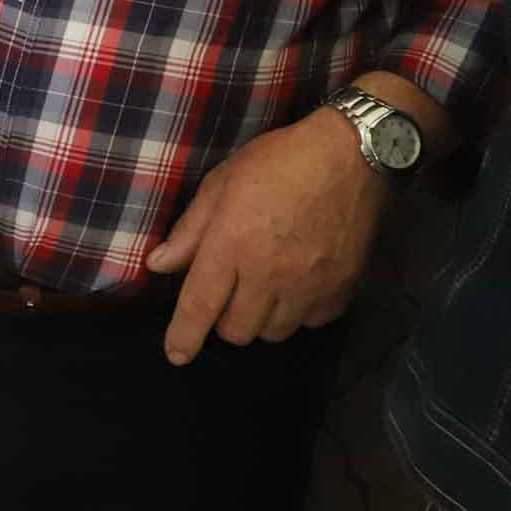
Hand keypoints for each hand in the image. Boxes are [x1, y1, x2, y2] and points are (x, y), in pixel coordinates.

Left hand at [148, 106, 389, 365]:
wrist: (351, 156)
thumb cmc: (279, 162)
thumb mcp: (222, 182)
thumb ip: (190, 230)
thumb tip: (159, 265)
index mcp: (232, 246)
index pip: (200, 306)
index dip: (184, 336)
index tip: (176, 355)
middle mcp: (268, 275)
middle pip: (236, 331)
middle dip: (224, 319)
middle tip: (229, 290)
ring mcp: (308, 288)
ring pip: (273, 333)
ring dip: (261, 318)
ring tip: (265, 287)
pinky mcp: (341, 292)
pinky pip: (310, 323)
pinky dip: (299, 313)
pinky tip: (299, 285)